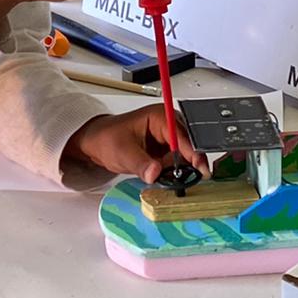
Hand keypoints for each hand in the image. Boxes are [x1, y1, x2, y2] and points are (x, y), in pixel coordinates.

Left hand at [65, 105, 209, 184]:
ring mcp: (169, 139)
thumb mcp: (122, 152)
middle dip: (194, 161)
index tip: (200, 168)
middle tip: (195, 177)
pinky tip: (174, 179)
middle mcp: (169, 125)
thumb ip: (140, 163)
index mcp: (160, 116)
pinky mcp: (167, 152)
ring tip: (183, 180)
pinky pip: (179, 164)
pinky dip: (178, 173)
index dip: (193, 152)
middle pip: (191, 144)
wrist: (97, 144)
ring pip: (187, 156)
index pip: (182, 134)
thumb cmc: (107, 139)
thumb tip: (155, 172)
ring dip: (186, 169)